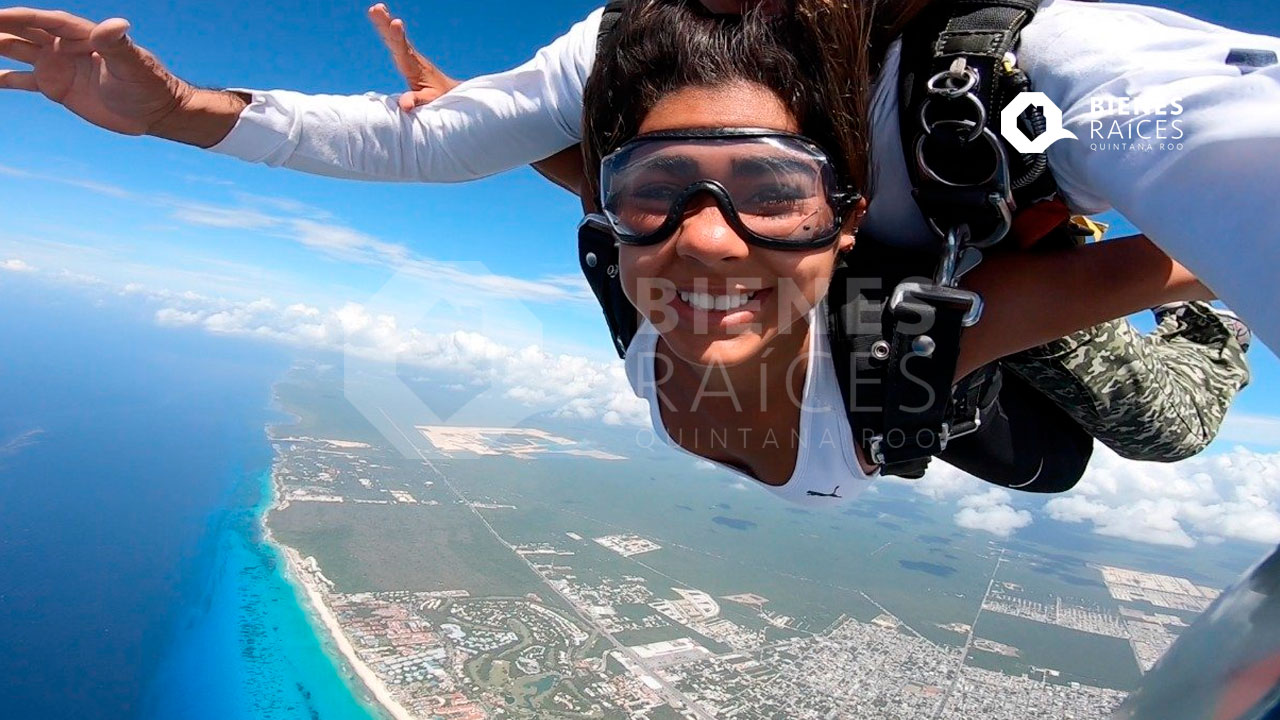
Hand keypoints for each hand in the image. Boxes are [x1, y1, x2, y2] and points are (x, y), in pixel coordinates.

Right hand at [0, 7, 192, 135]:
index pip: (44, 21)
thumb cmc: (148, 84)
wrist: (154, 112)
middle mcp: (65, 46)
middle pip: (25, 30)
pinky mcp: (56, 88)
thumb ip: (118, 45)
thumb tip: (114, 25)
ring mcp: (59, 66)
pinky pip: (23, 80)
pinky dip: (4, 78)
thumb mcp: (133, 64)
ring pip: (18, 51)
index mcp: (82, 35)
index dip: (20, 17)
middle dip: (1, 27)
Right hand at [367, 3, 458, 111]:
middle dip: (386, 24)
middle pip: (396, 39)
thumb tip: (404, 105)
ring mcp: (409, 56)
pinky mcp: (407, 56)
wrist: (449, 91)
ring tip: (375, 8)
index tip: (396, 23)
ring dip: (384, 22)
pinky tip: (381, 17)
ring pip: (395, 37)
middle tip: (377, 8)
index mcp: (415, 67)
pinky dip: (387, 29)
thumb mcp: (429, 101)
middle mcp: (411, 58)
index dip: (398, 37)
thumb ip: (417, 100)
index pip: (404, 50)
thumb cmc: (440, 97)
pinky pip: (395, 40)